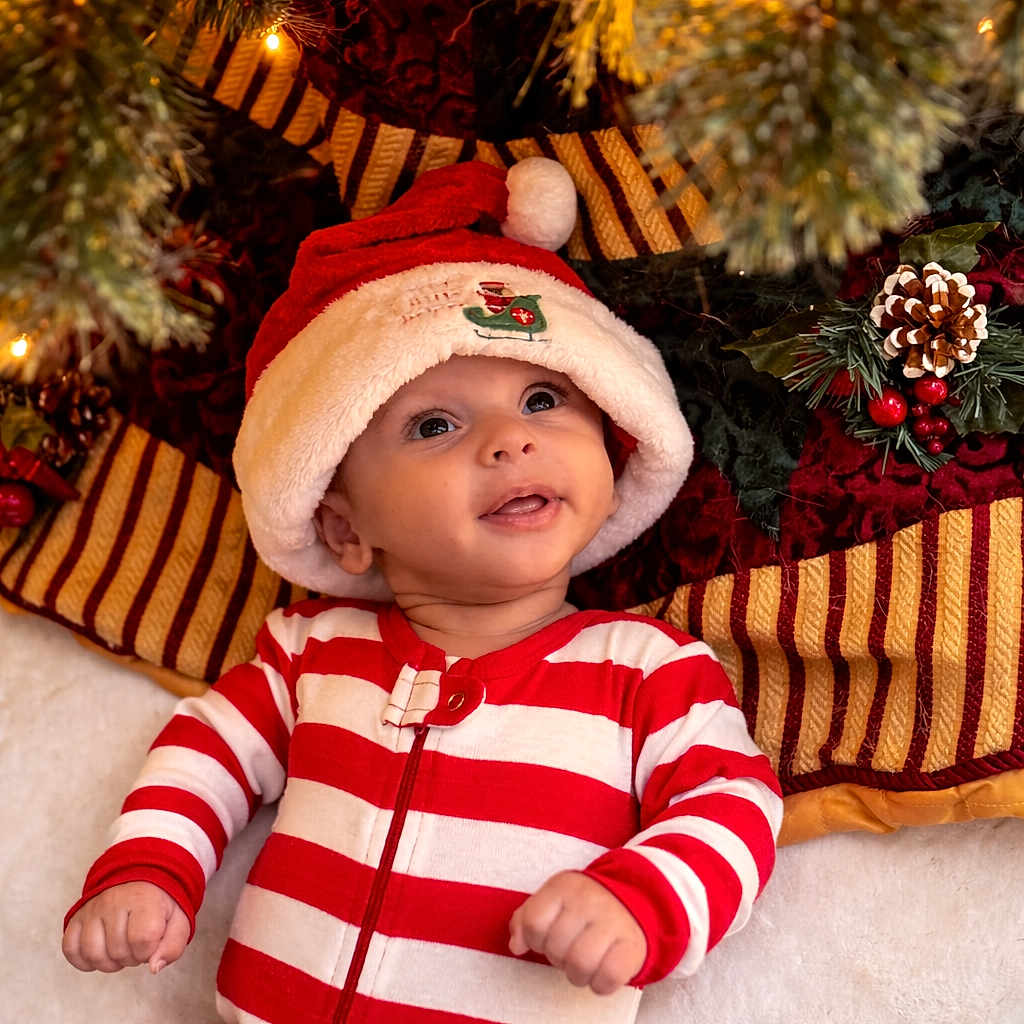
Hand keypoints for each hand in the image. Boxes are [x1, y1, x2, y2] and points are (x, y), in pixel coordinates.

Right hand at [62, 881, 189, 974]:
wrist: (140, 878)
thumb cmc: (160, 905)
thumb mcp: (178, 921)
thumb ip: (172, 946)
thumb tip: (153, 968)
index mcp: (143, 899)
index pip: (142, 940)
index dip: (148, 951)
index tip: (152, 943)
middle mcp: (114, 901)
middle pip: (118, 950)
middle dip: (131, 957)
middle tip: (137, 945)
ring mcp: (92, 908)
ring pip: (93, 954)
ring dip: (109, 962)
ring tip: (120, 950)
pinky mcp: (76, 916)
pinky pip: (70, 949)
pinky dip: (84, 961)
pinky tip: (101, 952)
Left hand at [508, 871, 646, 995]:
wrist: (632, 900)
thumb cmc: (583, 906)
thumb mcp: (552, 900)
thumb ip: (527, 918)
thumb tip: (516, 945)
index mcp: (564, 886)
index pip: (534, 923)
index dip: (534, 939)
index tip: (545, 938)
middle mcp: (589, 900)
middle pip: (556, 948)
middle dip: (557, 957)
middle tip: (568, 949)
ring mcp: (613, 922)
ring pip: (580, 965)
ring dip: (576, 974)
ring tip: (582, 963)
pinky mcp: (632, 946)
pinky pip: (607, 978)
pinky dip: (600, 983)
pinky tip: (600, 971)